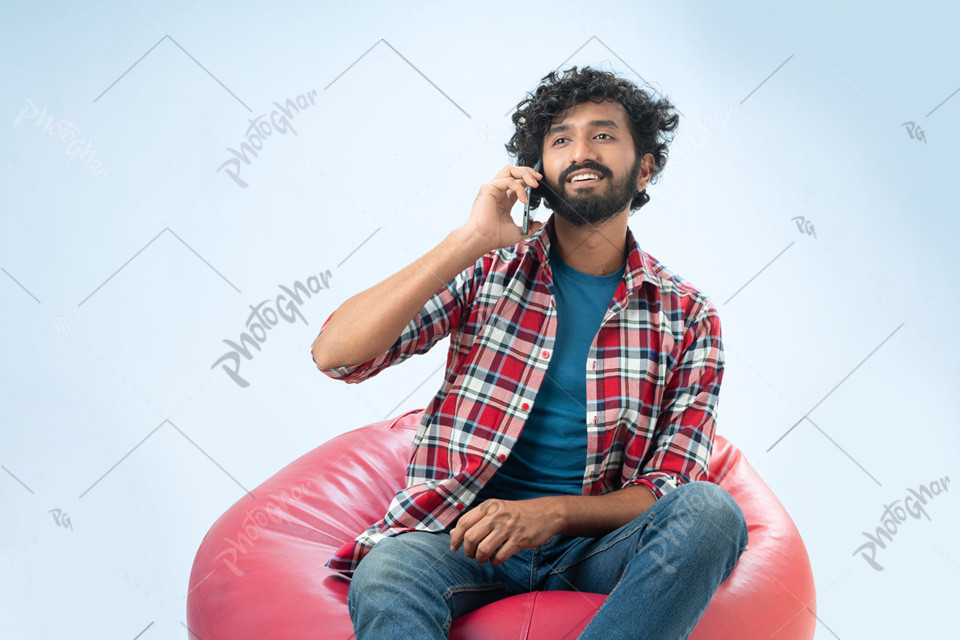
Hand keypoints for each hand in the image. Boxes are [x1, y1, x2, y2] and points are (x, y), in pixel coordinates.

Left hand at [448, 497, 562, 564]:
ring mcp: (508, 528)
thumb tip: (452, 533)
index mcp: (488, 506)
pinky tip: (496, 559)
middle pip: (470, 537)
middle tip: (471, 554)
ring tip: (483, 558)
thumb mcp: (495, 511)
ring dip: (479, 558)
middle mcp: (497, 515)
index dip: (455, 537)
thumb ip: (474, 521)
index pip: (463, 522)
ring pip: (483, 549)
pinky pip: (499, 556)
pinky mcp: (519, 540)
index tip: (454, 547)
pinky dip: (494, 561)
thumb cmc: (516, 513)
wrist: (545, 513)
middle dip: (467, 551)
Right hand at [463, 165, 544, 252]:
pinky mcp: (488, 188)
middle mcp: (498, 191)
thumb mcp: (519, 232)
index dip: (529, 180)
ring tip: (534, 184)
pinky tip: (524, 200)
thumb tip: (538, 223)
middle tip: (539, 178)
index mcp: (504, 200)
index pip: (518, 182)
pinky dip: (519, 188)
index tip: (539, 184)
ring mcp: (493, 188)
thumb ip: (530, 227)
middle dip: (528, 171)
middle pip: (514, 171)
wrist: (484, 240)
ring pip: (510, 169)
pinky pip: (508, 181)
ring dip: (525, 173)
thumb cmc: (496, 237)